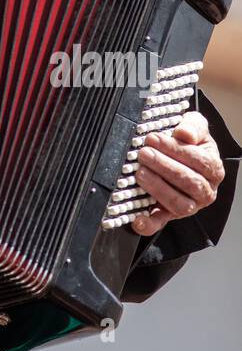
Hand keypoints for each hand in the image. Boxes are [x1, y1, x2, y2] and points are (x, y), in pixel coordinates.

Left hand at [132, 111, 224, 236]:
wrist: (184, 158)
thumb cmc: (189, 142)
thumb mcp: (195, 127)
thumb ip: (193, 126)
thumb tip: (184, 133)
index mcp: (213, 169)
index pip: (198, 160)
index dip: (175, 149)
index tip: (153, 138)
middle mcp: (205, 191)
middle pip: (189, 182)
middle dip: (164, 167)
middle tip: (144, 153)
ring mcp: (190, 206)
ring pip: (179, 204)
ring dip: (158, 188)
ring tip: (140, 173)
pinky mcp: (170, 215)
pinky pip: (161, 223)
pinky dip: (149, 224)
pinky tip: (137, 219)